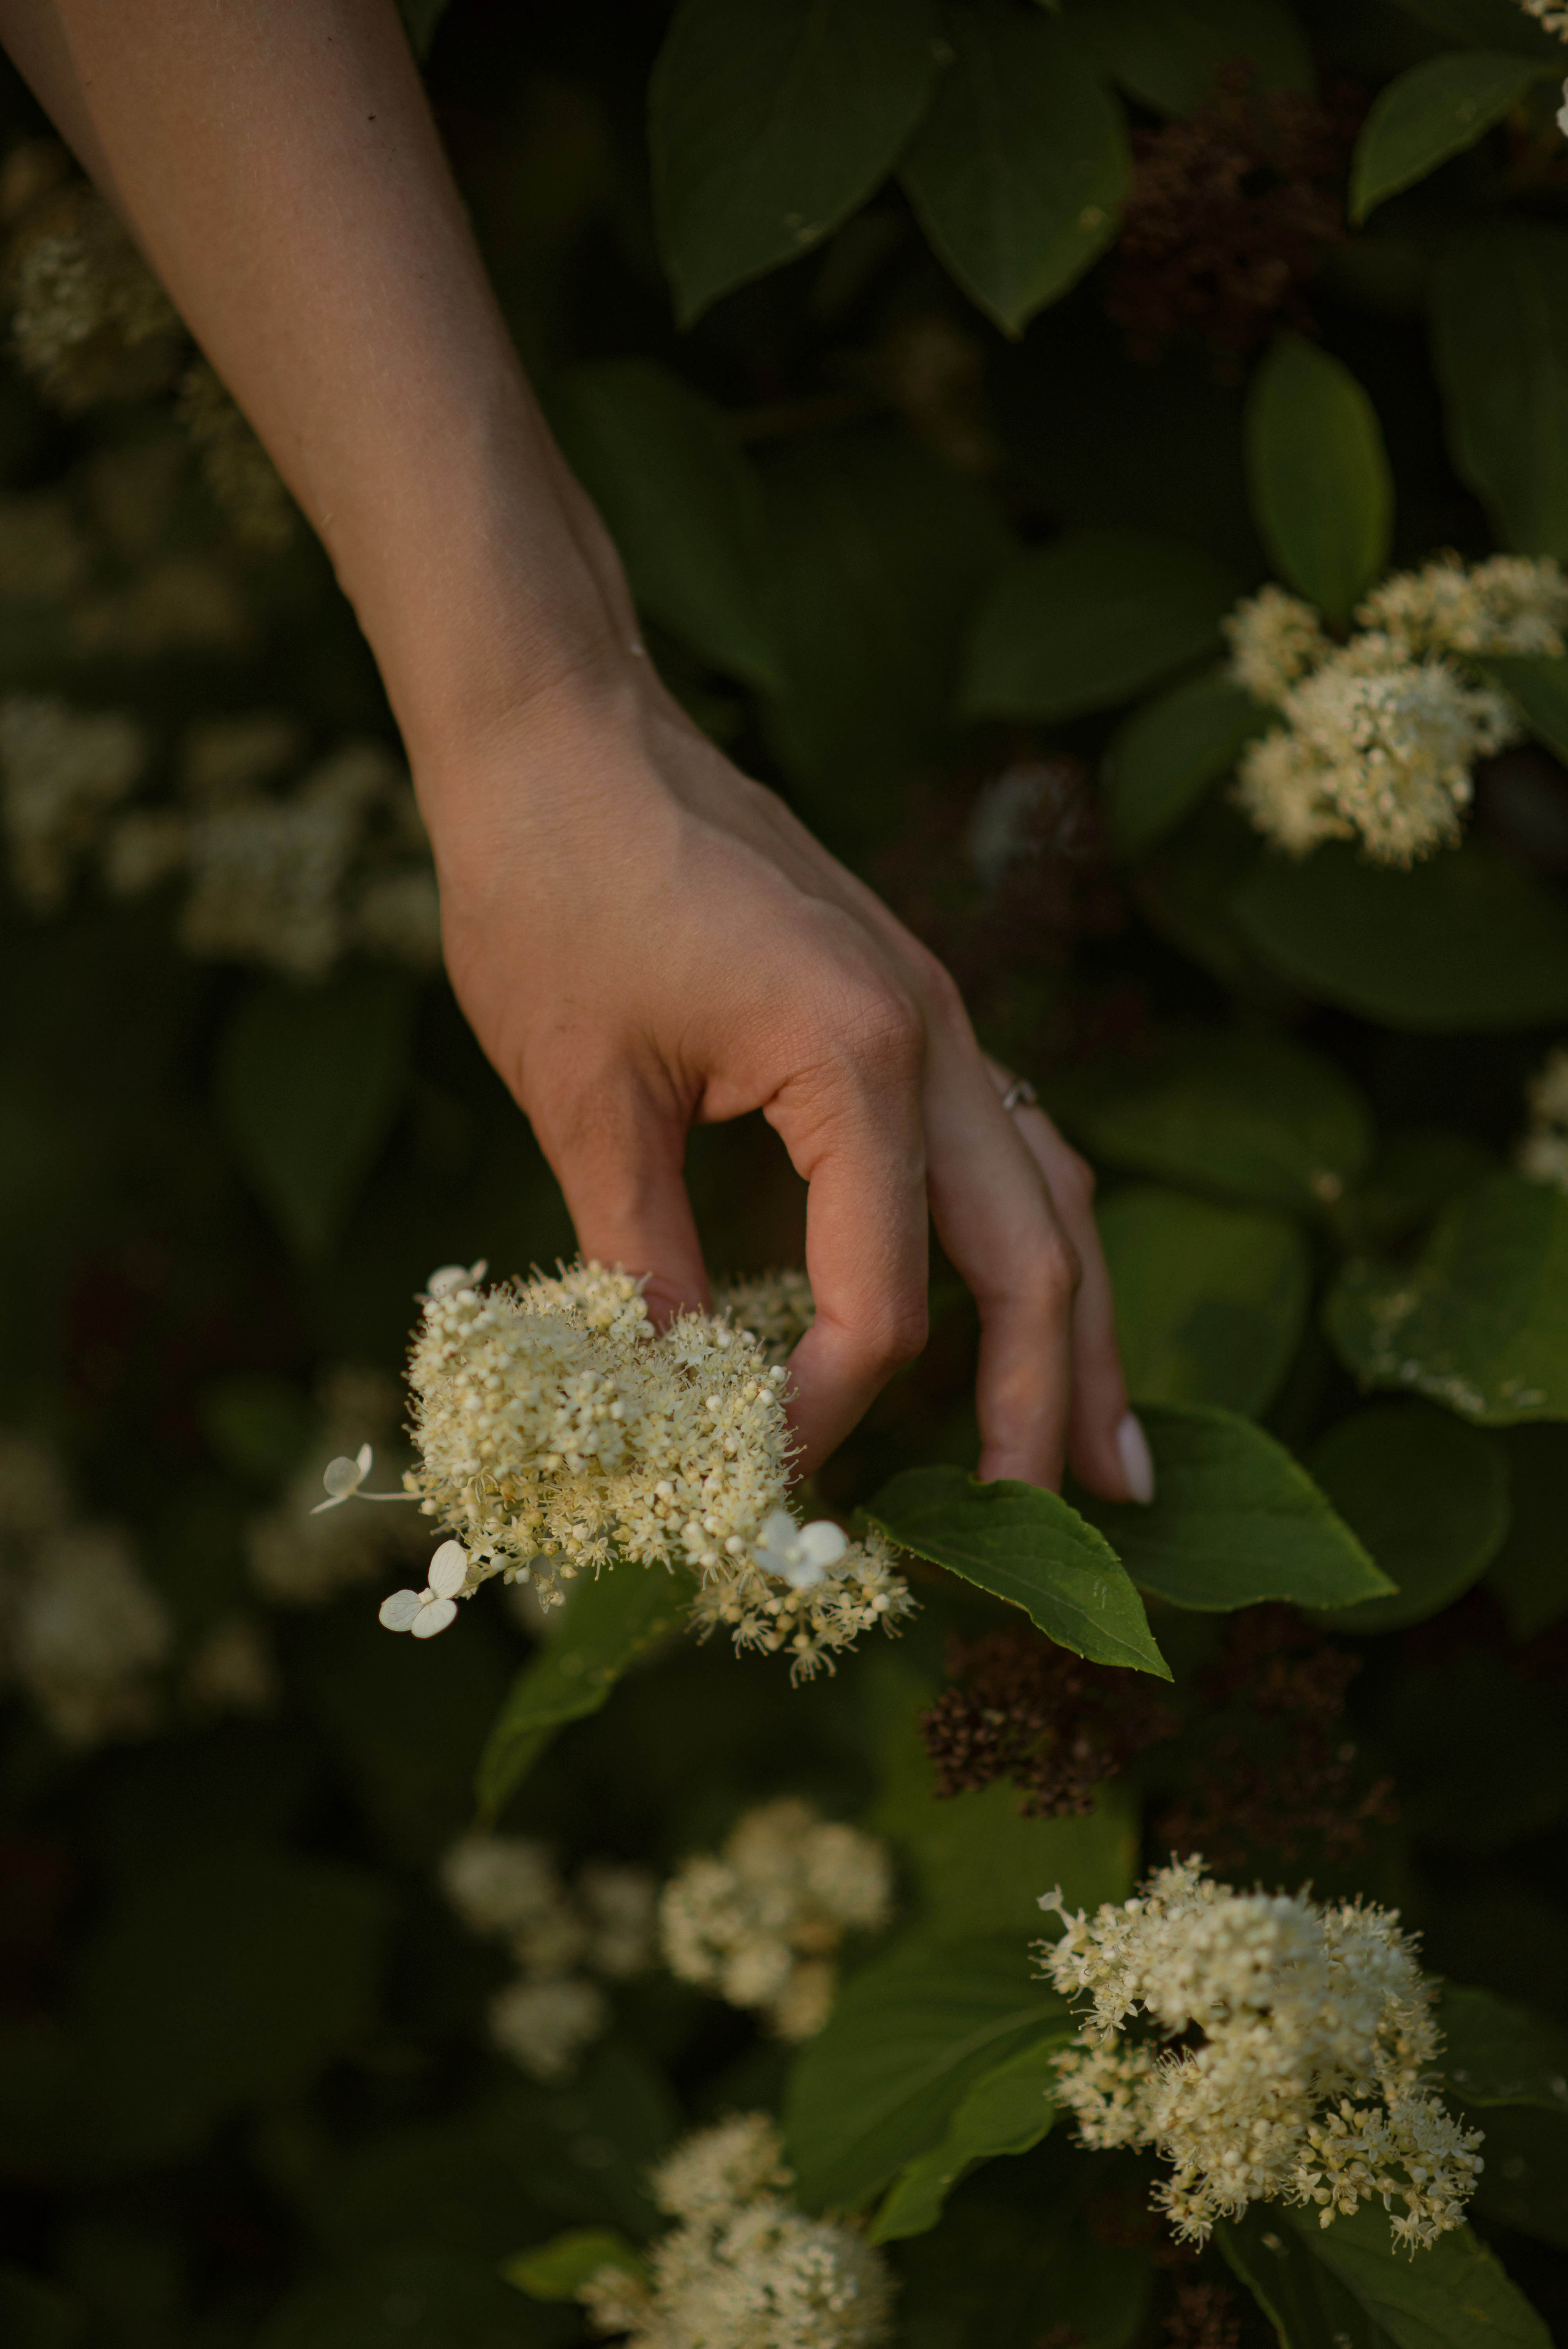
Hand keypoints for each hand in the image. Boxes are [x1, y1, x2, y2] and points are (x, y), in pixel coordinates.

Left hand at [418, 652, 1151, 1503]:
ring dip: (1079, 1329)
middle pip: (1036, 1260)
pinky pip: (1008, 1148)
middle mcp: (935, 1039)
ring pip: (1053, 1200)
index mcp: (858, 1059)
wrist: (564, 727)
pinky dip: (1027, 1245)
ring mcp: (939, 1017)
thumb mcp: (582, 1093)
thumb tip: (672, 1402)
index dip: (831, 1410)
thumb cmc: (554, 890)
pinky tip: (1022, 1309)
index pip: (883, 1298)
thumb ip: (640, 1257)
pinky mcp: (911, 1008)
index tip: (766, 1478)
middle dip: (1048, 1405)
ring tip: (1104, 1453)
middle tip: (1057, 1529)